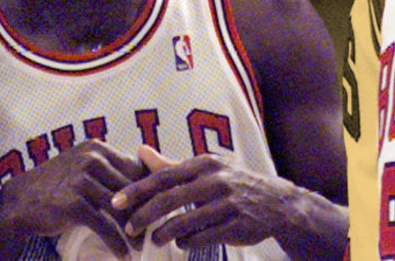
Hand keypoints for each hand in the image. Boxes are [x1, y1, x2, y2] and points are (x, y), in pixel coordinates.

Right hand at [0, 140, 144, 257]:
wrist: (21, 201)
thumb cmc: (57, 186)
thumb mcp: (82, 167)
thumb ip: (109, 170)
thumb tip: (145, 183)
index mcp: (97, 149)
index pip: (135, 169)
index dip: (148, 191)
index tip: (156, 209)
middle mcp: (91, 160)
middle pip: (131, 189)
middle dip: (144, 212)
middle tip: (154, 231)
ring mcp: (82, 181)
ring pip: (121, 210)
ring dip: (134, 231)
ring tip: (141, 245)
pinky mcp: (74, 204)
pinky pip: (105, 227)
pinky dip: (117, 244)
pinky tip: (124, 255)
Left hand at [111, 145, 303, 250]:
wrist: (278, 204)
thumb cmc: (232, 184)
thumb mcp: (205, 169)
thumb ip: (170, 165)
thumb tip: (140, 151)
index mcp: (204, 164)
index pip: (163, 176)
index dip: (137, 190)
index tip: (116, 202)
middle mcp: (216, 180)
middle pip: (171, 199)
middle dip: (145, 215)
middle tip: (129, 228)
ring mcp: (229, 203)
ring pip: (187, 221)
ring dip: (166, 233)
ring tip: (154, 239)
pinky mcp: (239, 225)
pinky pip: (205, 237)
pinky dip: (188, 242)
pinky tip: (181, 243)